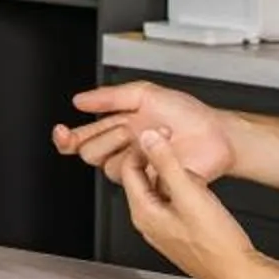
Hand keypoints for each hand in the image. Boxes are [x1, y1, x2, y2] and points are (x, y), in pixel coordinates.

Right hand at [54, 81, 237, 181]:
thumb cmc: (188, 114)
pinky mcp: (150, 184)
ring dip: (133, 149)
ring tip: (159, 137)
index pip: (81, 137)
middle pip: (90, 152)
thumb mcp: (145, 94)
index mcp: (117, 126)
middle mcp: (123, 149)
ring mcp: (136, 167)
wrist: (217, 136)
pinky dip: (147, 165)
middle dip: (109, 137)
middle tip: (131, 127)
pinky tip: (163, 154)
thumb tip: (80, 100)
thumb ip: (110, 97)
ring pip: (111, 168)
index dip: (66, 138)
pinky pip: (134, 181)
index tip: (62, 133)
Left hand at [117, 128, 275, 278]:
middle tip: (179, 148)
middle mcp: (148, 223)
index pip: (128, 168)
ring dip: (175, 176)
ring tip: (194, 172)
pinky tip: (202, 192)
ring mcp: (163, 230)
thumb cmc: (217, 244)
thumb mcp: (191, 194)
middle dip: (160, 161)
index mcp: (143, 212)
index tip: (162, 134)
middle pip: (143, 178)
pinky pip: (175, 203)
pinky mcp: (180, 234)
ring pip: (161, 190)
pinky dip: (185, 191)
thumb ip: (168, 164)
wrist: (239, 275)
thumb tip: (149, 138)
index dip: (144, 146)